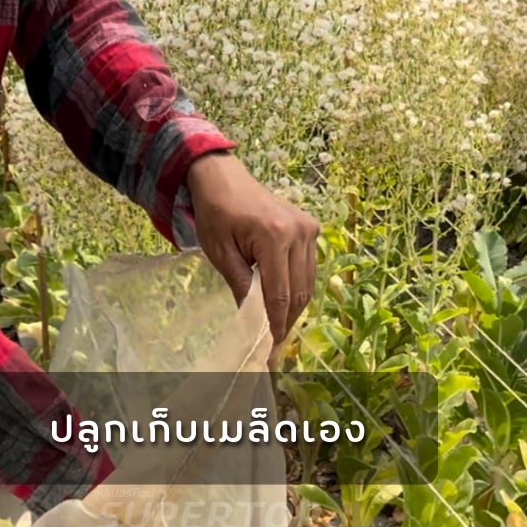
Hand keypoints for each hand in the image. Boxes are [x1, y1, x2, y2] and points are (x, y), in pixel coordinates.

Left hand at [185, 153, 319, 349]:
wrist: (224, 178)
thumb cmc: (216, 213)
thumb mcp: (220, 252)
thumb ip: (240, 285)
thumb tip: (252, 321)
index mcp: (274, 237)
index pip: (279, 293)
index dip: (275, 324)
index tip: (269, 348)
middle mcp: (298, 232)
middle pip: (299, 291)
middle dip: (287, 320)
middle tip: (273, 343)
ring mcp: (308, 228)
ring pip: (308, 282)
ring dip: (295, 306)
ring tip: (279, 326)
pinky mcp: (310, 227)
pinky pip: (308, 267)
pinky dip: (298, 286)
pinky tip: (285, 300)